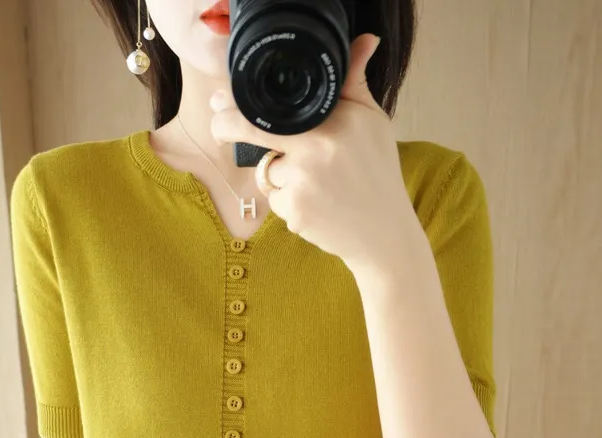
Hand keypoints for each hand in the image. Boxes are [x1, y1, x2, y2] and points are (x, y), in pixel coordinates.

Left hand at [210, 33, 410, 280]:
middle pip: (252, 133)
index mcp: (334, 123)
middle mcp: (315, 151)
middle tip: (218, 125)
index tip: (222, 101)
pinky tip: (315, 204)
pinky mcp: (293, 213)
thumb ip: (354, 83)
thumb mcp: (372, 122)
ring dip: (279, 174)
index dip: (240, 103)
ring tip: (316, 182)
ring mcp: (301, 184)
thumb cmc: (378, 173)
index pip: (275, 106)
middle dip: (226, 127)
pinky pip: (274, 199)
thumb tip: (364, 41)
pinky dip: (287, 200)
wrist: (384, 232)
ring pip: (267, 170)